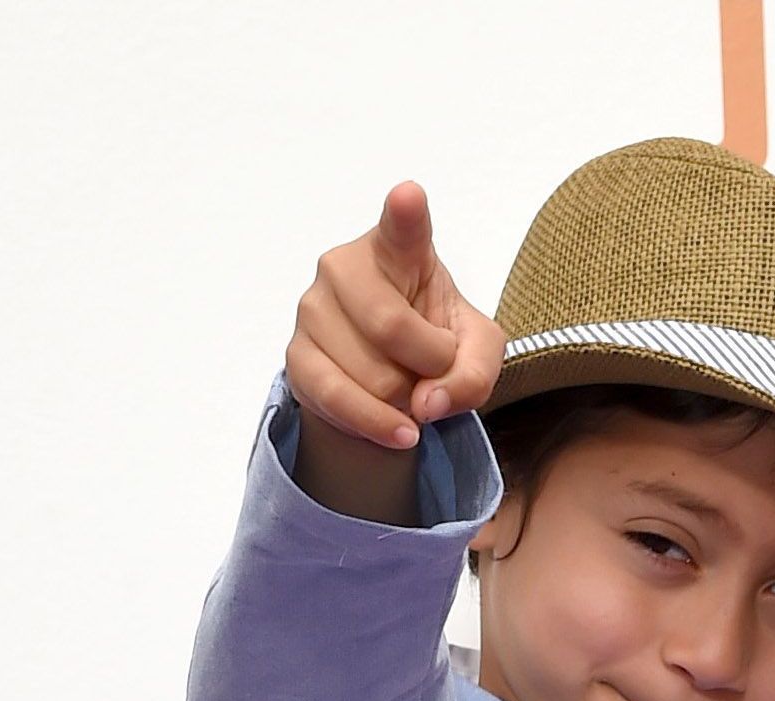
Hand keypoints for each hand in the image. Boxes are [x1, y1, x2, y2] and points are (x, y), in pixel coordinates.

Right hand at [286, 182, 505, 449]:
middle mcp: (345, 267)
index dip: (405, 212)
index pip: (402, 227)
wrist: (393, 375)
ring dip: (408, 399)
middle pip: (391, 327)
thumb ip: (475, 370)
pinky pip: (339, 398)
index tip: (409, 196)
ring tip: (411, 386)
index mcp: (399, 248)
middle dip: (431, 364)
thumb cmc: (437, 340)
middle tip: (437, 367)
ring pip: (372, 373)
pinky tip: (401, 431)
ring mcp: (312, 309)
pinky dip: (378, 424)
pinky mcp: (295, 355)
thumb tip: (429, 402)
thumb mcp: (479, 351)